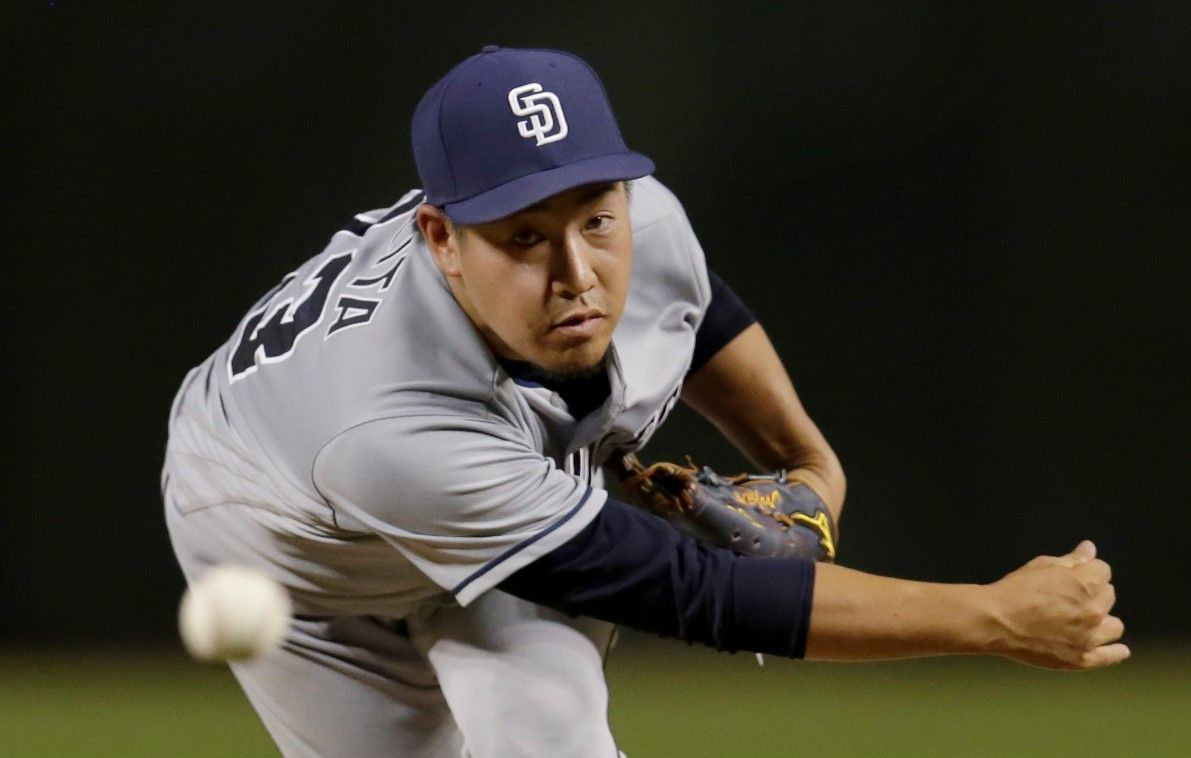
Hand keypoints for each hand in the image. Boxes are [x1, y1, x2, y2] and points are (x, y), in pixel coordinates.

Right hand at [987, 540, 1128, 669]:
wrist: (996, 621)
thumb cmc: (1016, 589)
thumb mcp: (1042, 566)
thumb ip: (1071, 559)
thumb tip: (1090, 548)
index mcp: (1087, 584)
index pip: (1103, 571)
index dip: (1087, 571)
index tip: (1074, 575)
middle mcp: (1095, 610)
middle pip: (1109, 596)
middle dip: (1094, 593)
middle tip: (1072, 596)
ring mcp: (1090, 637)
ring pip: (1114, 626)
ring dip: (1103, 619)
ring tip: (1086, 620)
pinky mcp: (1082, 658)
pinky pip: (1109, 656)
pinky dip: (1116, 652)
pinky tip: (1119, 649)